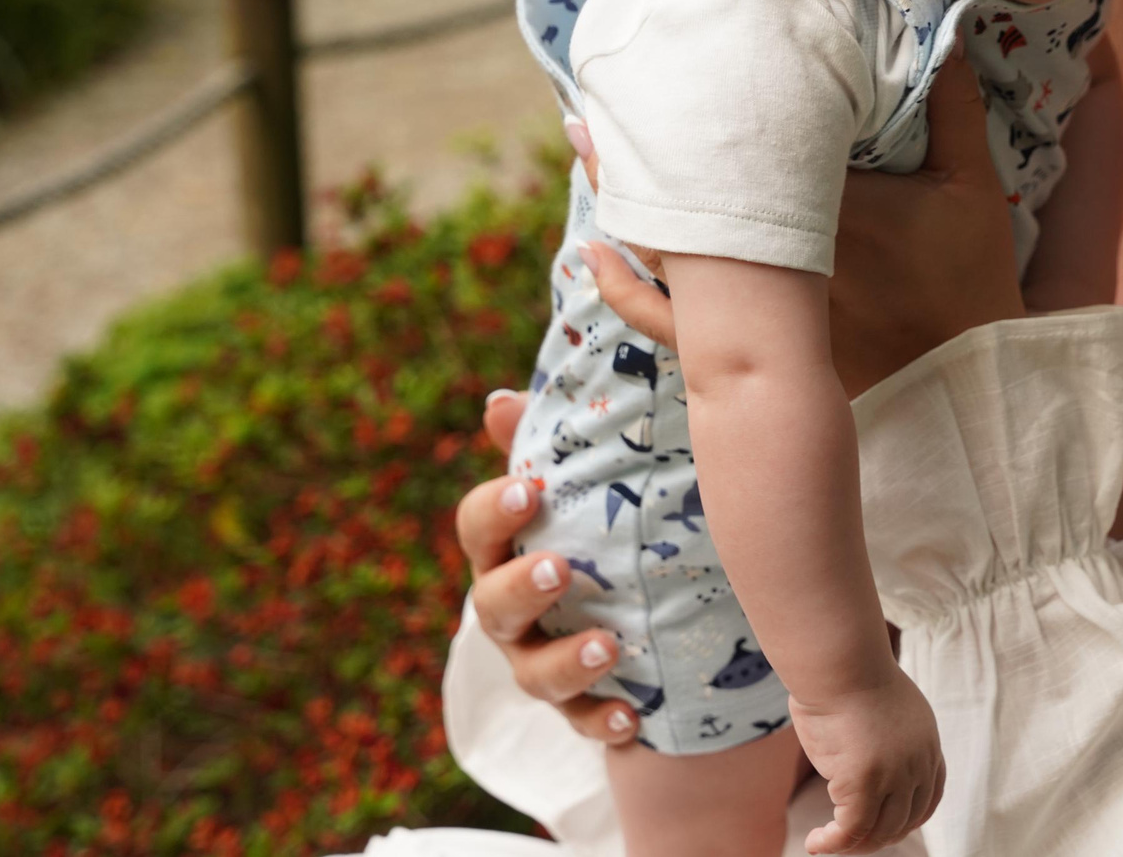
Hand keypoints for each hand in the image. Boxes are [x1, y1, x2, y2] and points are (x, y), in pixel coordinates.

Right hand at [453, 386, 644, 746]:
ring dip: (567, 661)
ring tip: (609, 646)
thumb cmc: (599, 526)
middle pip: (493, 607)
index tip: (526, 490)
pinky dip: (605, 722)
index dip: (493, 510)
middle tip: (559, 569)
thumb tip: (500, 400)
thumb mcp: (580, 484)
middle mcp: (513, 612)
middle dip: (521, 589)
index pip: (478, 528)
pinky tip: (634, 718)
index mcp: (506, 549)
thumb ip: (546, 443)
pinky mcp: (582, 707)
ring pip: (534, 675)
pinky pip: (585, 724)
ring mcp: (541, 663)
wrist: (644, 609)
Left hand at [573, 66, 1025, 396]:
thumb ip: (954, 110)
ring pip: (663, 236)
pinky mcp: (739, 347)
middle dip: (645, 127)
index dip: (704, 92)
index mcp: (821, 198)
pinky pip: (661, 318)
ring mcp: (747, 302)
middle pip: (688, 177)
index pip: (750, 134)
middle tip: (601, 76)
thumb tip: (943, 35)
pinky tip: (592, 255)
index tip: (671, 45)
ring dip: (620, 187)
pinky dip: (622, 286)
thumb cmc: (966, 283)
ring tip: (586, 137)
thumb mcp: (972, 188)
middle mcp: (767, 247)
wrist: (957, 386)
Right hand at [791, 668, 944, 853]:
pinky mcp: (865, 783)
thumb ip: (883, 738)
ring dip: (852, 844)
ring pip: (878, 831)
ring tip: (825, 841)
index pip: (929, 799)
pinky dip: (833, 843)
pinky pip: (851, 830)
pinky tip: (816, 842)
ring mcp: (894, 775)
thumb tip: (861, 758)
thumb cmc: (846, 674)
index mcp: (927, 743)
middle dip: (875, 836)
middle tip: (844, 837)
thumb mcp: (881, 707)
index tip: (878, 827)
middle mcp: (918, 763)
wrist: (839, 659)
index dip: (904, 819)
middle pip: (905, 820)